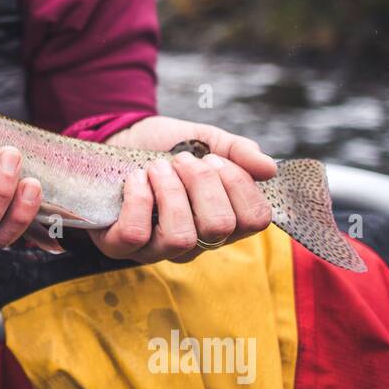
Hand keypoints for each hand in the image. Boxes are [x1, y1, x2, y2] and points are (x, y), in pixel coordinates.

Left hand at [87, 115, 276, 263]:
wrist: (120, 138)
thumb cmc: (166, 146)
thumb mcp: (206, 140)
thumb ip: (238, 152)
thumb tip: (269, 169)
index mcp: (223, 222)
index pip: (254, 220)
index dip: (239, 184)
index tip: (213, 159)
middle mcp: (195, 244)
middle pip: (219, 227)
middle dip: (202, 181)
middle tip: (182, 160)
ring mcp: (156, 250)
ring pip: (181, 236)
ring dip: (170, 190)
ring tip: (158, 168)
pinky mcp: (119, 247)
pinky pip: (136, 234)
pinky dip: (138, 198)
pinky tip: (136, 179)